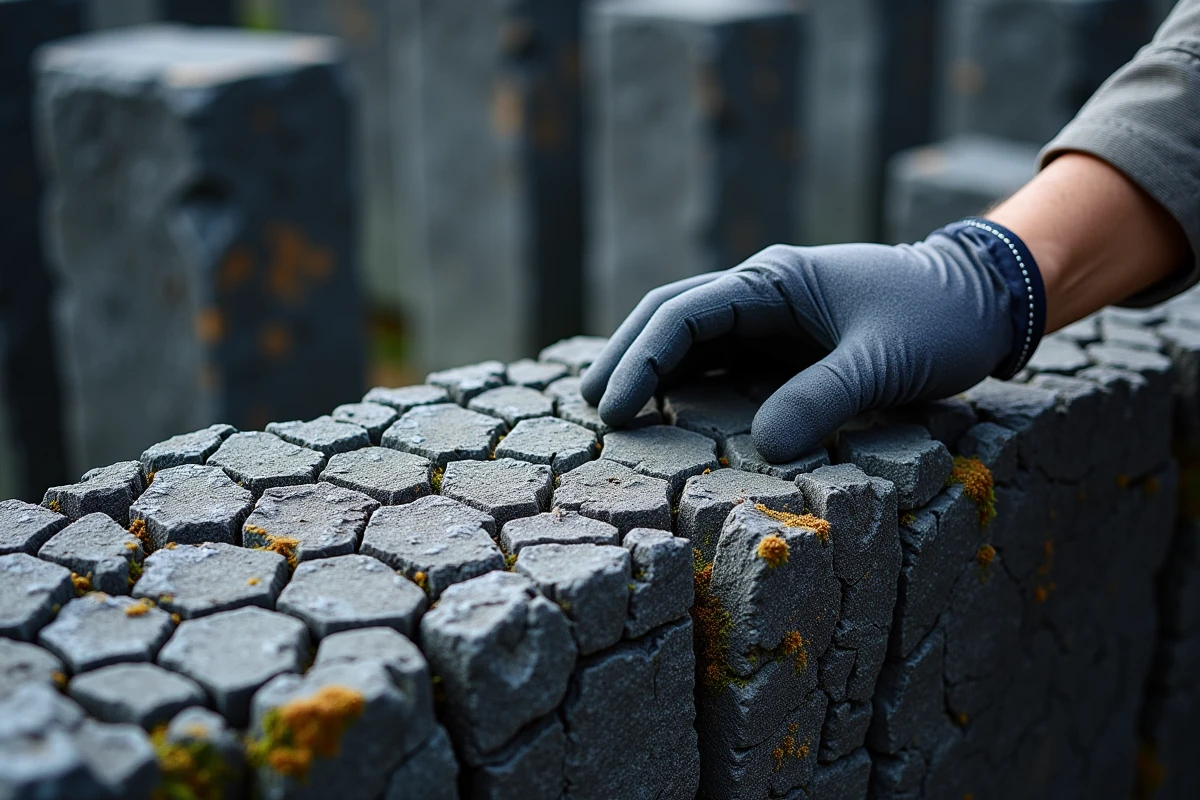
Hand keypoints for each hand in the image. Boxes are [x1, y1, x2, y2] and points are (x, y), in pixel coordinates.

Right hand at [580, 223, 1043, 462]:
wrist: (985, 298)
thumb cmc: (940, 319)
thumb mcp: (887, 360)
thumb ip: (826, 397)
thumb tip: (764, 447)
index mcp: (775, 280)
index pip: (684, 313)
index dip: (642, 359)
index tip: (613, 407)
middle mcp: (763, 292)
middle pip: (671, 316)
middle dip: (627, 357)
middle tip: (593, 408)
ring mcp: (772, 316)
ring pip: (692, 338)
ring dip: (652, 369)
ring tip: (616, 413)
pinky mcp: (787, 342)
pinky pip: (723, 360)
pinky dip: (688, 383)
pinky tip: (670, 413)